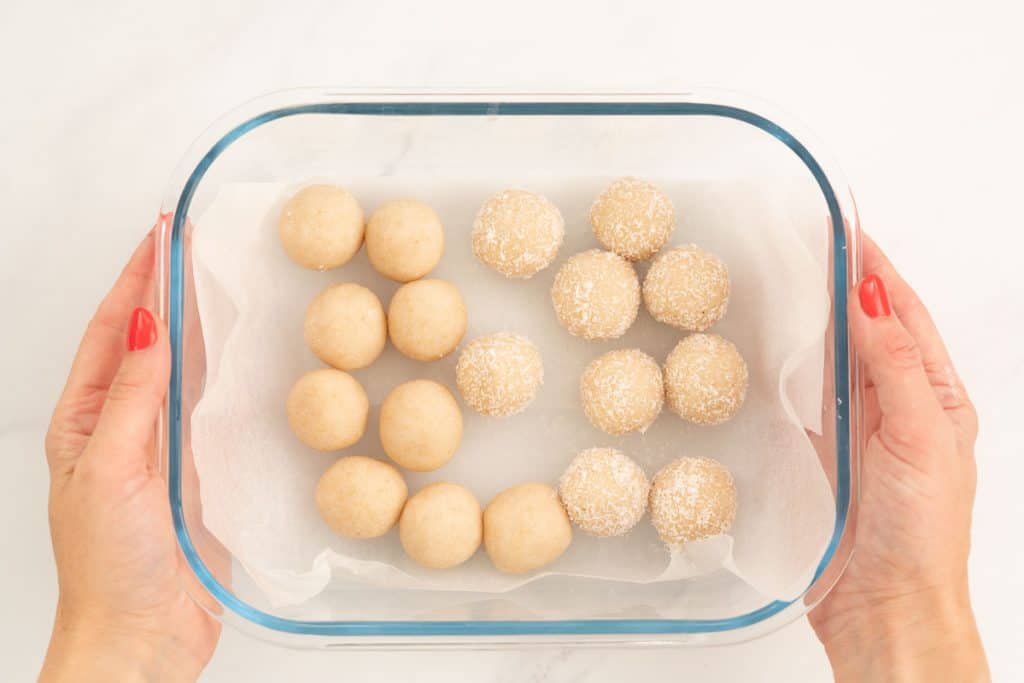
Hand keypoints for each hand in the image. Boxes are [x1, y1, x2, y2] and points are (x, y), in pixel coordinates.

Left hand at [40, 231, 218, 681]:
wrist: (144, 634)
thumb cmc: (110, 564)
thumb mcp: (110, 470)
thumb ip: (132, 398)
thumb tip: (146, 328)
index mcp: (86, 420)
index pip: (113, 330)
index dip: (136, 277)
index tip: (161, 233)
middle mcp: (125, 426)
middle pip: (147, 340)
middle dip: (165, 288)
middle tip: (192, 241)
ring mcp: (164, 447)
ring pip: (182, 369)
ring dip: (196, 323)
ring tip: (215, 279)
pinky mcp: (202, 470)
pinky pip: (213, 409)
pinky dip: (225, 373)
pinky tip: (240, 354)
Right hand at [809, 234, 987, 680]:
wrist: (883, 608)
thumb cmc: (919, 533)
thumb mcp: (921, 437)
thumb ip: (894, 367)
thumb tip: (871, 300)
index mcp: (937, 399)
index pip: (904, 317)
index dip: (877, 271)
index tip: (847, 230)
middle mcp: (896, 409)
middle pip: (866, 331)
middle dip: (842, 286)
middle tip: (809, 244)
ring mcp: (856, 433)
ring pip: (831, 363)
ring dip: (813, 323)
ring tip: (787, 282)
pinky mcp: (819, 457)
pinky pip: (801, 402)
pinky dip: (787, 372)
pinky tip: (769, 354)